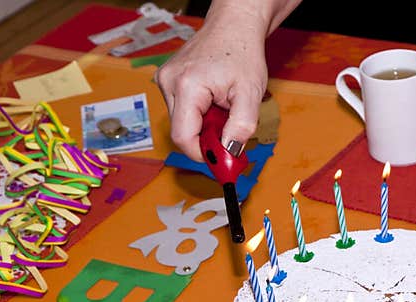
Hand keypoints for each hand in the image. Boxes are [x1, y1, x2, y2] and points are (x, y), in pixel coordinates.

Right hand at [154, 11, 265, 160]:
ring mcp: (165, 80)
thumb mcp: (250, 94)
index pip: (183, 138)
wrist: (233, 27)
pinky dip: (199, 115)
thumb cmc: (242, 54)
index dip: (203, 154)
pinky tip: (214, 102)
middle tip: (230, 131)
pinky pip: (182, 111)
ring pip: (182, 123)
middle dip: (207, 139)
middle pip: (182, 132)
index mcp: (186, 86)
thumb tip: (230, 153)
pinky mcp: (168, 81)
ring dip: (204, 126)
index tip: (222, 161)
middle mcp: (168, 82)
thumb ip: (241, 127)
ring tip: (223, 108)